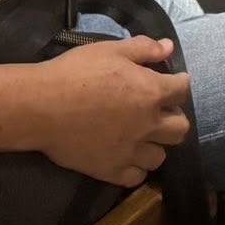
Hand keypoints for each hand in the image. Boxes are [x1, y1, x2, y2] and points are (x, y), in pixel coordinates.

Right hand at [29, 36, 192, 185]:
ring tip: (142, 135)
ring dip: (156, 144)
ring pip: (161, 156)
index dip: (179, 83)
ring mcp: (130, 151)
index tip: (173, 82)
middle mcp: (147, 124)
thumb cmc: (76, 72)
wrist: (42, 106)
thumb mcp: (111, 50)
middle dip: (174, 117)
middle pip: (180, 128)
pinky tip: (127, 156)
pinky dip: (136, 168)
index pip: (182, 90)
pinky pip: (137, 177)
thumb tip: (169, 47)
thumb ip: (144, 48)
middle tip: (159, 110)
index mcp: (151, 92)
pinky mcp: (112, 170)